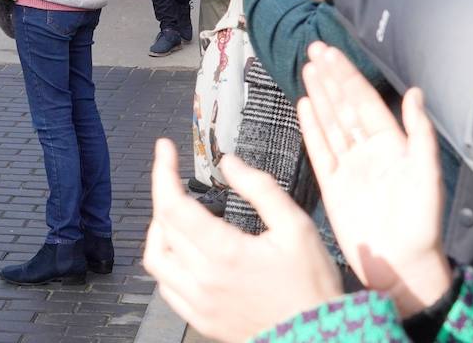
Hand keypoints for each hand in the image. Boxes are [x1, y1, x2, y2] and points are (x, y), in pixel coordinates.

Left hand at [143, 138, 341, 342]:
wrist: (317, 337)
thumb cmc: (310, 285)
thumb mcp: (296, 227)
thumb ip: (260, 189)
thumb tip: (229, 163)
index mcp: (224, 253)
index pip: (173, 205)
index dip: (163, 171)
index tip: (164, 148)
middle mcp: (203, 279)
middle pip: (161, 226)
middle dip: (164, 192)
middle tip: (176, 176)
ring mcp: (198, 302)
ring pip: (155, 258)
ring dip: (158, 229)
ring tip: (176, 213)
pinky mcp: (200, 319)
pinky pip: (165, 287)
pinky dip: (166, 262)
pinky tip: (182, 250)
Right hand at [298, 43, 451, 316]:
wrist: (401, 266)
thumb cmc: (422, 224)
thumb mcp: (426, 175)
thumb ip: (420, 133)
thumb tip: (415, 92)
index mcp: (392, 144)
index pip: (365, 101)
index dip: (347, 76)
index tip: (331, 53)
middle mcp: (369, 150)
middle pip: (345, 106)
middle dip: (330, 78)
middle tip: (314, 50)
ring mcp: (349, 167)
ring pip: (331, 123)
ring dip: (319, 96)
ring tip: (307, 70)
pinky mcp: (333, 185)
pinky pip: (319, 150)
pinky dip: (312, 128)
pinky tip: (304, 106)